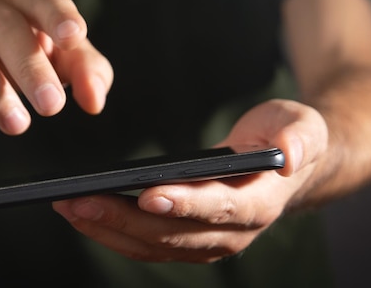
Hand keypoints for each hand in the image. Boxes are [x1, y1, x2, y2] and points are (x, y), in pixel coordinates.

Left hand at [53, 99, 327, 261]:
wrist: (283, 164)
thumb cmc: (287, 138)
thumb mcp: (301, 126)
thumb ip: (299, 138)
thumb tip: (289, 157)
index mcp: (258, 204)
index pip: (219, 208)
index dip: (185, 204)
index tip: (149, 194)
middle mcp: (232, 233)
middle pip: (173, 233)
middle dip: (124, 219)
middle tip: (80, 202)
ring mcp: (208, 242)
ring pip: (152, 245)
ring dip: (108, 229)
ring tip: (69, 207)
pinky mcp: (187, 240)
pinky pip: (147, 243)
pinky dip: (113, 231)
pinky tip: (85, 214)